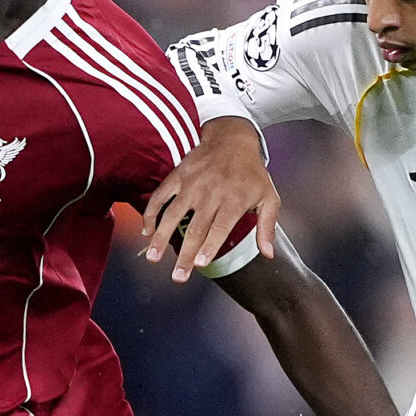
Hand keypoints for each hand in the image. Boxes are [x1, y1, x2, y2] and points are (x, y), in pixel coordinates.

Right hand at [142, 116, 280, 282]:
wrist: (232, 138)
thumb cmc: (252, 173)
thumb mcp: (269, 197)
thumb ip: (267, 226)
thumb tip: (268, 254)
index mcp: (234, 200)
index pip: (219, 227)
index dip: (209, 246)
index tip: (199, 264)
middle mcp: (211, 192)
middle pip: (196, 228)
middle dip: (185, 254)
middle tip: (178, 277)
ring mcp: (192, 184)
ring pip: (173, 214)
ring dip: (161, 237)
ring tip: (154, 258)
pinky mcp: (178, 175)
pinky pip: (161, 195)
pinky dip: (151, 213)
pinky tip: (146, 231)